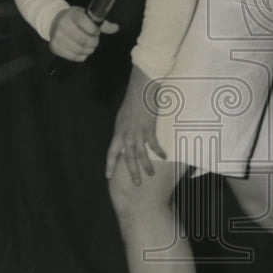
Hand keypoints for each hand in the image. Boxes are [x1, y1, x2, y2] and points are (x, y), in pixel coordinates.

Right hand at [49, 6, 118, 61]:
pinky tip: (81, 50)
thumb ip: (102, 24)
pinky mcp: (55, 47)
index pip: (87, 25)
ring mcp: (58, 37)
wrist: (55, 22)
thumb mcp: (87, 17)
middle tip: (94, 41)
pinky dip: (81, 56)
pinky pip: (73, 57)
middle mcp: (63, 25)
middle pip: (83, 40)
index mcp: (73, 15)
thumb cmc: (74, 19)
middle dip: (93, 43)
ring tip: (88, 46)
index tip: (95, 31)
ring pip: (79, 50)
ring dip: (88, 50)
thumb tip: (116, 28)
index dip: (95, 31)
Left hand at [106, 66, 166, 184]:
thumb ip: (124, 129)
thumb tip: (126, 139)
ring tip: (150, 174)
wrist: (140, 89)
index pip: (111, 152)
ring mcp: (137, 132)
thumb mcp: (124, 116)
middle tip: (136, 184)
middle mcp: (126, 134)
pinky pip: (153, 144)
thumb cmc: (133, 100)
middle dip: (131, 171)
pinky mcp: (149, 128)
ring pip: (140, 154)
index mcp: (118, 131)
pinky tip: (164, 157)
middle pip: (127, 157)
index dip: (109, 165)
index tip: (108, 176)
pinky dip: (158, 152)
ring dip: (146, 166)